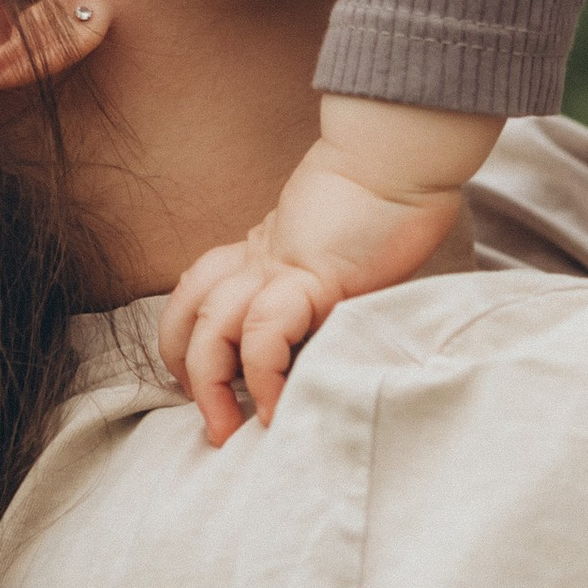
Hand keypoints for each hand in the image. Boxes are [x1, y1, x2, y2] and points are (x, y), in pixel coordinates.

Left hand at [158, 103, 494, 442]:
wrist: (401, 158)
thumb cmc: (390, 198)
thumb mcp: (346, 245)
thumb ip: (328, 278)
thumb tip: (330, 315)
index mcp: (265, 251)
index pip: (201, 291)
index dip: (186, 336)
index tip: (203, 385)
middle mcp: (261, 262)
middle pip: (191, 311)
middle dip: (187, 371)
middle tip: (210, 422)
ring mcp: (279, 269)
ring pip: (212, 326)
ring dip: (211, 385)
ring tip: (228, 429)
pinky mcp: (308, 279)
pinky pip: (264, 333)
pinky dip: (262, 374)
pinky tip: (274, 407)